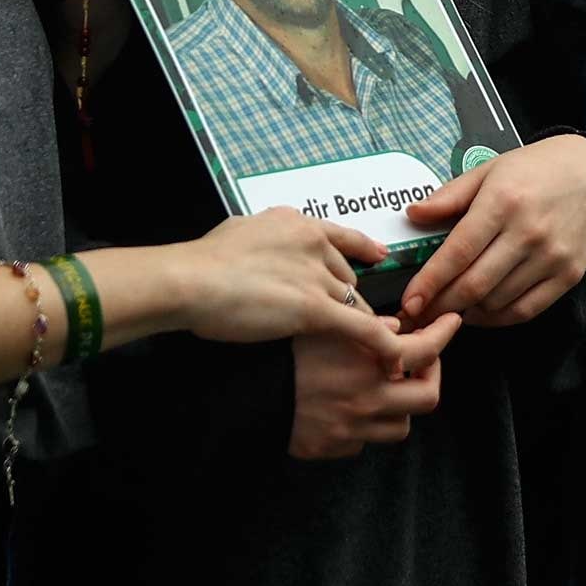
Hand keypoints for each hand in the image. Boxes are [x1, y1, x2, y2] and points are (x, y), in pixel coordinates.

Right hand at [178, 208, 406, 367]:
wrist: (190, 280)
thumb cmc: (203, 261)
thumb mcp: (241, 230)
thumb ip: (264, 237)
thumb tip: (266, 240)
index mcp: (298, 225)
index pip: (341, 238)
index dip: (363, 250)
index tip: (379, 256)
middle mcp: (315, 246)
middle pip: (346, 278)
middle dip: (345, 301)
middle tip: (343, 323)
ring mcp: (317, 277)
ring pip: (355, 304)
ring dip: (362, 324)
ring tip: (375, 345)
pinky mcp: (316, 308)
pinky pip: (362, 328)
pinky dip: (382, 344)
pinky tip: (395, 359)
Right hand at [289, 313, 456, 458]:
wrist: (242, 395)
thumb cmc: (279, 353)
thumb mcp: (322, 323)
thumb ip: (363, 323)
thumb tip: (392, 328)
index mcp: (367, 368)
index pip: (426, 351)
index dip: (443, 334)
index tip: (451, 323)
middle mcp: (366, 403)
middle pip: (426, 398)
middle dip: (430, 377)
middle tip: (422, 362)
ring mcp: (350, 431)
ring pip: (399, 427)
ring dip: (400, 406)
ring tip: (386, 386)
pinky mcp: (330, 449)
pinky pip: (362, 443)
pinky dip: (365, 427)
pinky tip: (351, 408)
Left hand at [401, 134, 585, 328]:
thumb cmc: (535, 169)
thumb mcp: (489, 170)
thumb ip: (450, 196)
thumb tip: (412, 214)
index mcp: (503, 202)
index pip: (457, 252)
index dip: (429, 283)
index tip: (409, 302)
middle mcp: (529, 232)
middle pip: (474, 285)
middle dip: (441, 306)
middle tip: (420, 315)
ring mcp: (552, 257)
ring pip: (497, 302)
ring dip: (467, 312)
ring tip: (449, 309)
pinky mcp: (570, 275)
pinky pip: (526, 310)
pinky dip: (498, 318)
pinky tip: (481, 312)